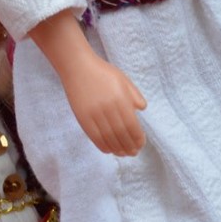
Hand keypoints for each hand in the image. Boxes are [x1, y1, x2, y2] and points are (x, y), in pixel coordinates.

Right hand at [28, 11, 146, 155]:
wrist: (77, 67)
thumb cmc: (103, 72)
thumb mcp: (123, 79)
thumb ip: (134, 95)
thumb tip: (142, 109)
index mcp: (120, 99)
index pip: (132, 125)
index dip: (137, 137)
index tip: (141, 143)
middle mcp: (108, 109)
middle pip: (121, 134)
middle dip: (130, 146)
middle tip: (135, 152)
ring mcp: (94, 114)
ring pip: (108, 138)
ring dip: (118, 149)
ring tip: (124, 154)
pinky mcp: (82, 118)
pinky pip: (95, 137)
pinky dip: (103, 146)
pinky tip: (110, 150)